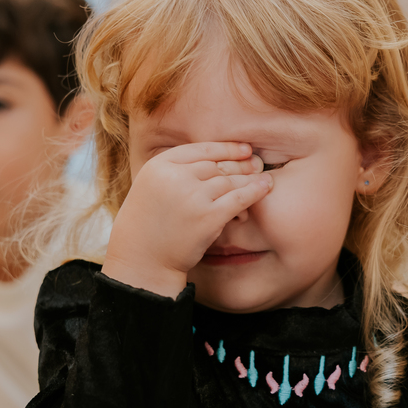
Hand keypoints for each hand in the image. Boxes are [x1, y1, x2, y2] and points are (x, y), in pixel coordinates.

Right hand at [102, 141, 272, 296]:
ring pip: (229, 181)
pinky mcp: (208, 217)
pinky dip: (255, 192)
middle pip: (216, 165)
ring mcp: (193, 196)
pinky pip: (238, 199)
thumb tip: (215, 159)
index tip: (243, 148)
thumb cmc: (149, 226)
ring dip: (249, 179)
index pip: (200, 150)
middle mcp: (175, 177)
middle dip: (240, 164)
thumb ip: (176, 171)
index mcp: (159, 166)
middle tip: (256, 163)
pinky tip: (265, 187)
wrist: (142, 259)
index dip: (226, 148)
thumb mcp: (152, 187)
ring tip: (264, 177)